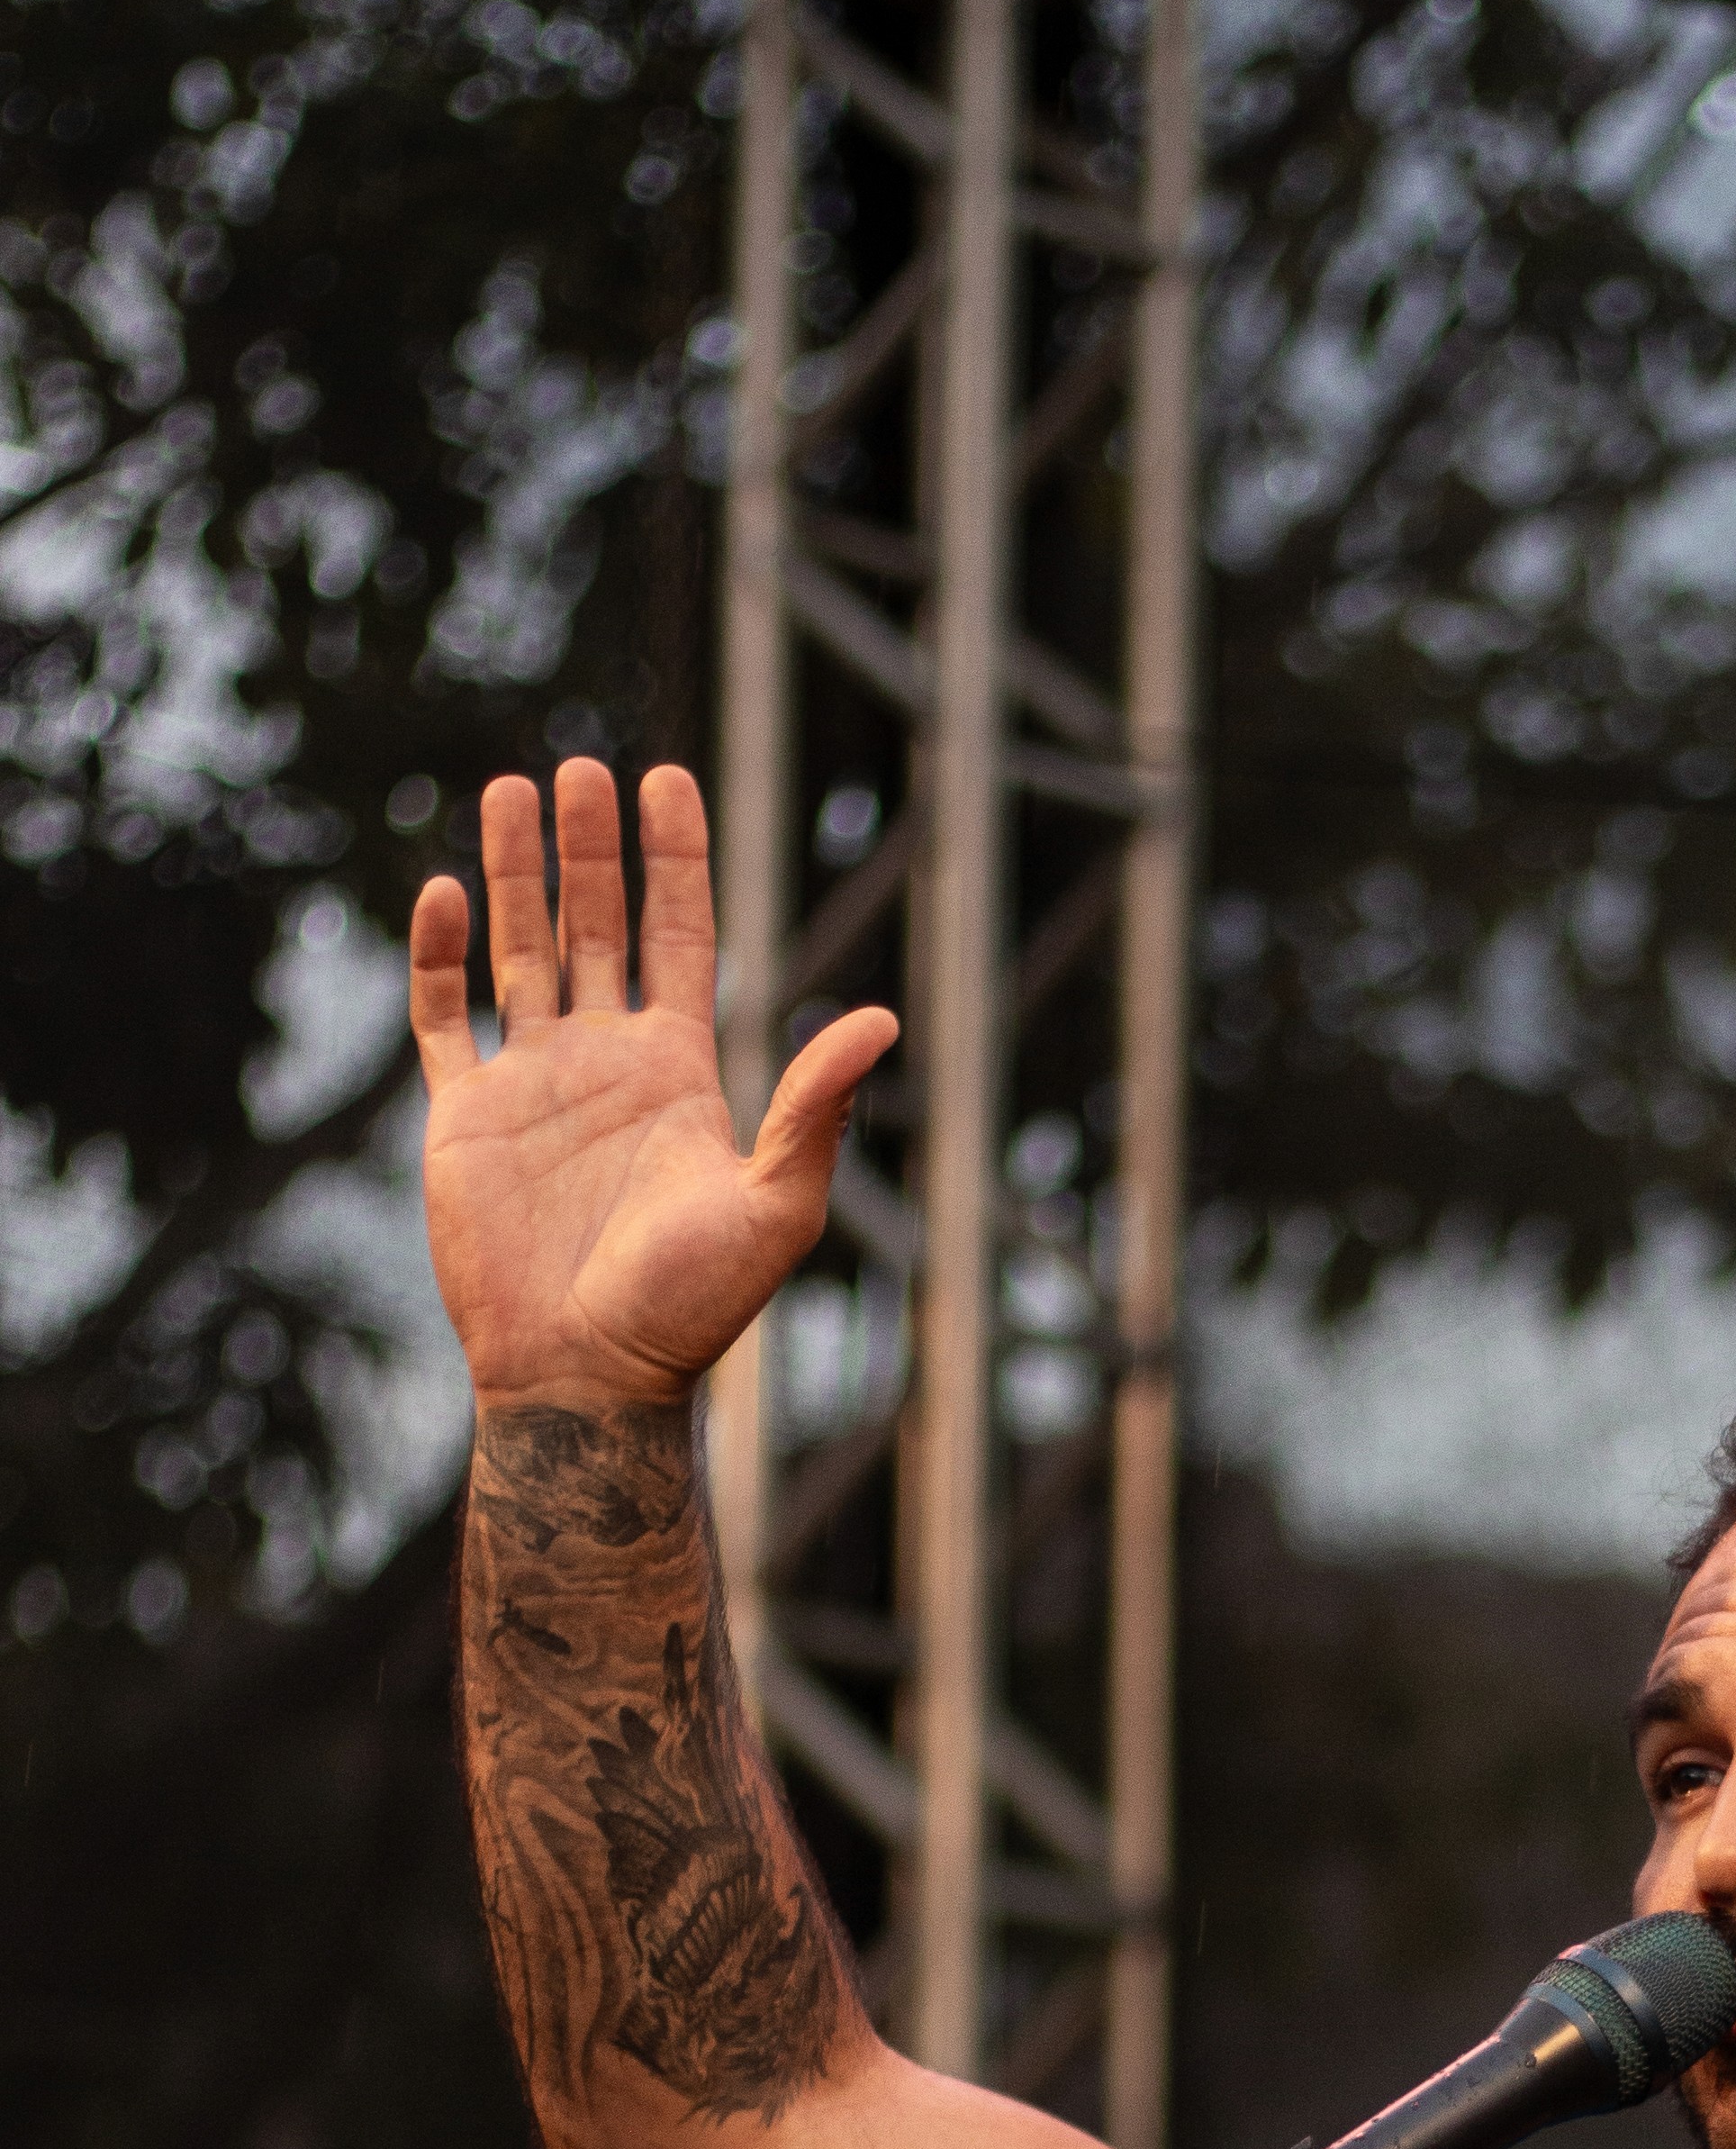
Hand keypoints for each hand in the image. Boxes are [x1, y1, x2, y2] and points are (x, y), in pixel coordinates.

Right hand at [410, 757, 897, 1413]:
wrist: (588, 1377)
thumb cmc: (690, 1309)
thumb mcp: (774, 1206)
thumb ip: (817, 1109)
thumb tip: (883, 1017)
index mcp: (679, 1070)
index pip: (682, 936)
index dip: (675, 860)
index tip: (668, 779)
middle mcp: (606, 1063)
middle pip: (595, 925)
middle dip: (590, 848)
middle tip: (583, 771)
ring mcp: (532, 1085)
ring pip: (518, 951)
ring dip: (515, 873)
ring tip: (514, 789)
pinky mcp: (465, 1118)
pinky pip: (444, 1018)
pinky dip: (439, 956)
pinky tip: (447, 893)